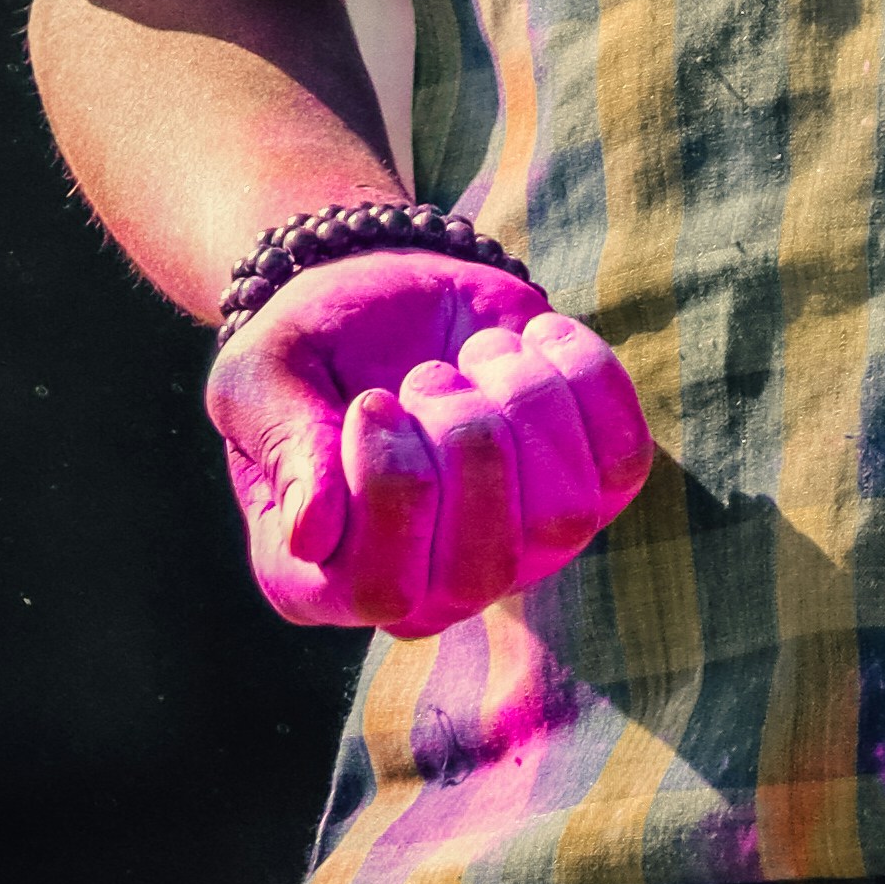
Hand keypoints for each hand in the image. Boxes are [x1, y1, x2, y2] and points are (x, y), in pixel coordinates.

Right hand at [203, 252, 652, 631]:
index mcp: (325, 582)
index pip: (382, 588)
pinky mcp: (584, 488)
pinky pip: (623, 460)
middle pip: (482, 567)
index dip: (390, 484)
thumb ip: (283, 446)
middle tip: (427, 376)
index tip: (372, 401)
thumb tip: (313, 533)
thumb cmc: (308, 349)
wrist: (381, 293)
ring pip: (563, 516)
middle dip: (464, 443)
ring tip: (476, 356)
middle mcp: (425, 589)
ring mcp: (516, 549)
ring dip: (523, 405)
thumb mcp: (261, 379)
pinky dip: (584, 380)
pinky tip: (531, 339)